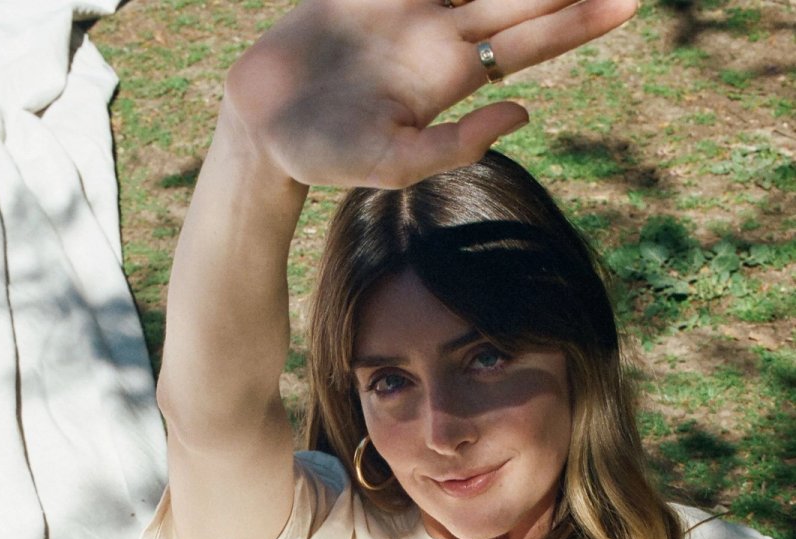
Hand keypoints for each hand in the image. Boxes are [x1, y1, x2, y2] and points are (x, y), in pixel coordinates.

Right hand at [225, 0, 636, 187]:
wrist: (262, 123)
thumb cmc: (327, 155)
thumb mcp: (393, 167)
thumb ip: (456, 145)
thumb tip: (524, 114)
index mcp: (454, 75)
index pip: (531, 42)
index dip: (580, 19)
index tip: (630, 1)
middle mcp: (441, 31)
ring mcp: (409, 2)